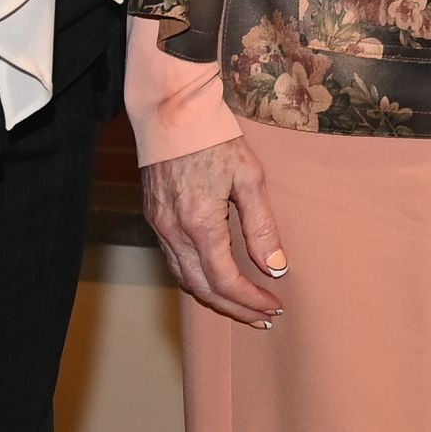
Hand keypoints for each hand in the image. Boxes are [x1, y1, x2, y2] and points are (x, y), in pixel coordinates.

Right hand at [143, 136, 291, 329]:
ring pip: (185, 279)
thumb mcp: (249, 177)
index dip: (251, 301)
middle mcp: (174, 232)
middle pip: (203, 290)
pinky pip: (174, 262)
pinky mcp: (154, 219)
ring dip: (214, 298)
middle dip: (235, 309)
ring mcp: (160, 227)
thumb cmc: (215, 138)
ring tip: (244, 306)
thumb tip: (275, 268)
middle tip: (263, 318)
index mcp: (200, 224)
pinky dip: (196, 279)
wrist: (172, 113)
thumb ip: (262, 226)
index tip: (274, 308)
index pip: (226, 281)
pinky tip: (215, 279)